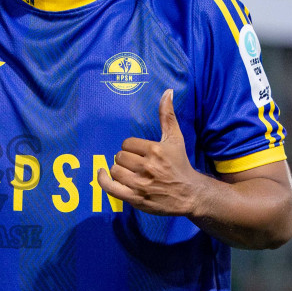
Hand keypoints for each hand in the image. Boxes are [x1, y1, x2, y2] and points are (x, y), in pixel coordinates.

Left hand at [98, 89, 206, 216]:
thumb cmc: (180, 164)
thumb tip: (167, 92)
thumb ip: (168, 116)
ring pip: (115, 170)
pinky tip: (102, 173)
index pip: (127, 144)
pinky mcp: (135, 198)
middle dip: (125, 159)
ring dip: (119, 170)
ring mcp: (140, 184)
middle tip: (135, 164)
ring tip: (129, 172)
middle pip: (120, 156)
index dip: (131, 148)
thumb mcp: (175, 139)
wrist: (189, 194)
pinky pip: (110, 188)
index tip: (138, 153)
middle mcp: (147, 167)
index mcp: (155, 151)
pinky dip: (103, 180)